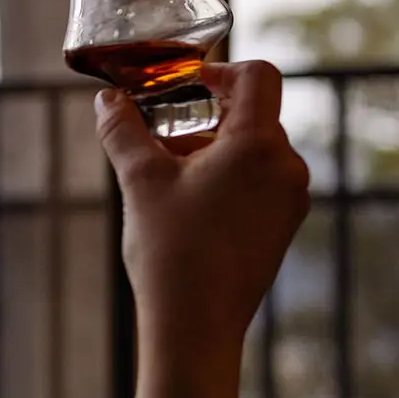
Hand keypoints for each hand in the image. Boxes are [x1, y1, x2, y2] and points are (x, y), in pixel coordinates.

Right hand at [96, 60, 310, 352]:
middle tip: (158, 132)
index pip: (257, 76)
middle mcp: (287, 167)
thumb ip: (123, 130)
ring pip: (253, 151)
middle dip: (203, 116)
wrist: (196, 327)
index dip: (218, 70)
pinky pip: (259, 181)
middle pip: (251, 115)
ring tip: (165, 174)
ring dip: (211, 149)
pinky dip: (226, 177)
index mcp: (259, 145)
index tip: (182, 86)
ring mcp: (290, 199)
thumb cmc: (171, 251)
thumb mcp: (140, 180)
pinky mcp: (283, 227)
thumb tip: (108, 99)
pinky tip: (185, 204)